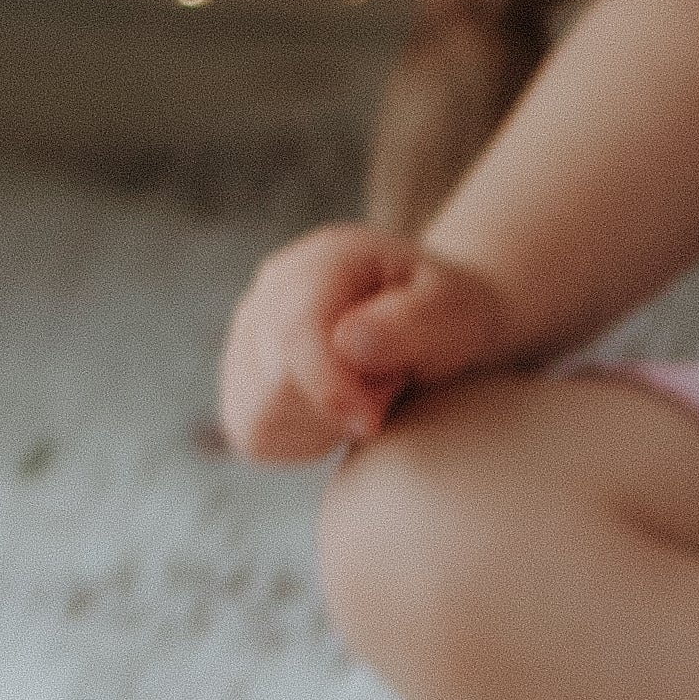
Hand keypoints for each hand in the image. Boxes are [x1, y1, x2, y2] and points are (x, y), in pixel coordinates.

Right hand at [219, 225, 517, 459]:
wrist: (435, 324)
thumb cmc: (447, 315)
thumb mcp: (455, 309)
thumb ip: (412, 323)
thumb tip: (347, 342)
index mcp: (322, 260)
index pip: (295, 329)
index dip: (328, 386)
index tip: (373, 422)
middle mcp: (270, 290)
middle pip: (272, 378)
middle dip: (336, 404)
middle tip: (390, 387)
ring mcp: (247, 332)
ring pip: (258, 411)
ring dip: (321, 423)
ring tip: (366, 392)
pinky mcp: (242, 381)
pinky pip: (255, 434)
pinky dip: (301, 439)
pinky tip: (337, 410)